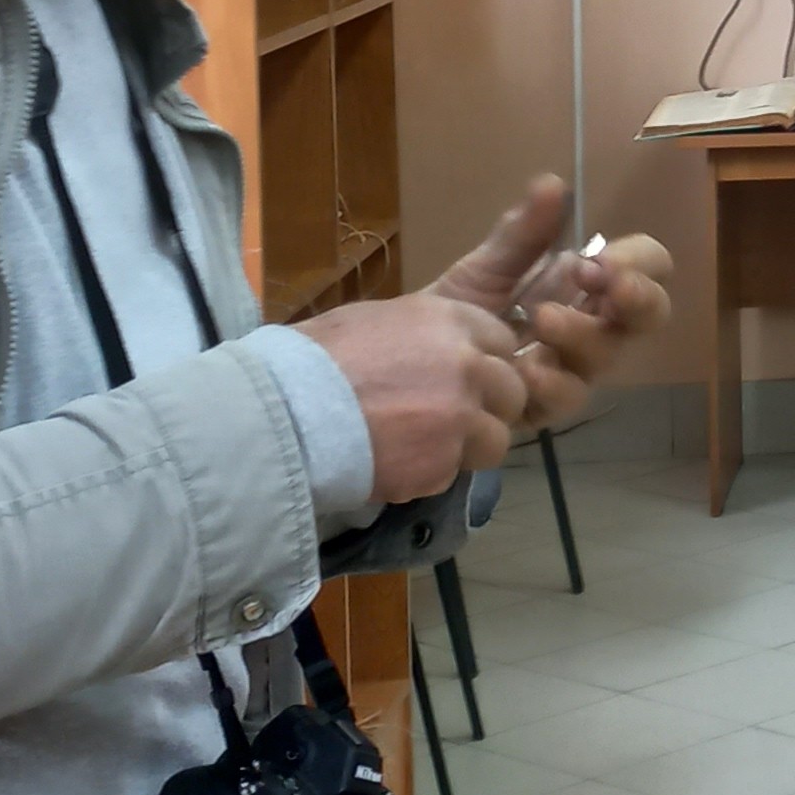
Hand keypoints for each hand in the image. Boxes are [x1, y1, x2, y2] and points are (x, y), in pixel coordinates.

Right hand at [295, 292, 528, 500]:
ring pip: (497, 439)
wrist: (283, 412)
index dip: (485, 363)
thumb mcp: (373, 322)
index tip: (465, 378)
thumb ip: (422, 336)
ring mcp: (460, 416)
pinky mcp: (444, 463)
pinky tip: (395, 464)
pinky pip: (457, 472)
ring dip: (468, 447)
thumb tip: (437, 350)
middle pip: (512, 391)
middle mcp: (467, 364)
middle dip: (488, 407)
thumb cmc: (314, 359)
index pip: (502, 341)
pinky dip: (431, 474)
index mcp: (449, 320)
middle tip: (450, 419)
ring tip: (424, 448)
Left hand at [425, 181, 676, 433]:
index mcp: (591, 285)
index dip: (637, 262)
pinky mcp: (545, 406)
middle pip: (648, 314)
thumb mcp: (489, 264)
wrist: (416, 355)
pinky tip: (522, 368)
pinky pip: (565, 398)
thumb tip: (552, 183)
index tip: (596, 259)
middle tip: (608, 285)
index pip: (647, 266)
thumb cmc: (463, 307)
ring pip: (606, 355)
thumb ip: (523, 232)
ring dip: (581, 334)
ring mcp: (574, 367)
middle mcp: (595, 324)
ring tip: (542, 318)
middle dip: (639, 298)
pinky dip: (549, 382)